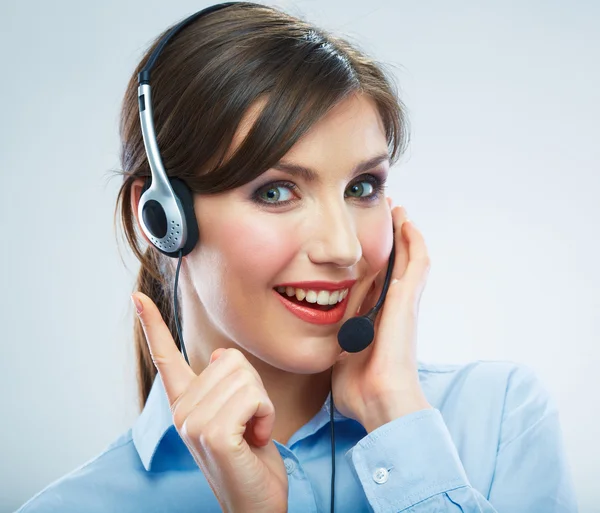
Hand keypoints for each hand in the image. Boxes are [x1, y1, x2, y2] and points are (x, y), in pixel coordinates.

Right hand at [131, 293, 287, 512]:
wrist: (257, 503)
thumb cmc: (250, 457)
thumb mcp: (237, 413)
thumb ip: (223, 384)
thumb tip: (218, 355)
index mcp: (186, 403)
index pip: (165, 357)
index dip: (152, 325)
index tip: (136, 297)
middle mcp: (182, 410)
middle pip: (231, 359)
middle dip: (254, 389)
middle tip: (249, 422)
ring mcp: (193, 423)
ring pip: (246, 377)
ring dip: (262, 405)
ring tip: (252, 432)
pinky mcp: (212, 433)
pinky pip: (253, 397)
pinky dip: (266, 415)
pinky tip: (256, 439)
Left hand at [332, 203, 432, 432]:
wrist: (378, 400)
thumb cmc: (358, 388)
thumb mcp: (337, 356)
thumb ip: (331, 344)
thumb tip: (317, 343)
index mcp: (374, 318)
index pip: (375, 281)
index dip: (371, 260)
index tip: (361, 244)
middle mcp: (391, 307)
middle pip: (394, 264)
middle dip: (390, 240)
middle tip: (384, 215)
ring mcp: (403, 302)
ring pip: (409, 258)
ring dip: (404, 234)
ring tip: (398, 210)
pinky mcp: (409, 300)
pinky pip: (418, 263)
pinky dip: (414, 241)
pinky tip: (407, 222)